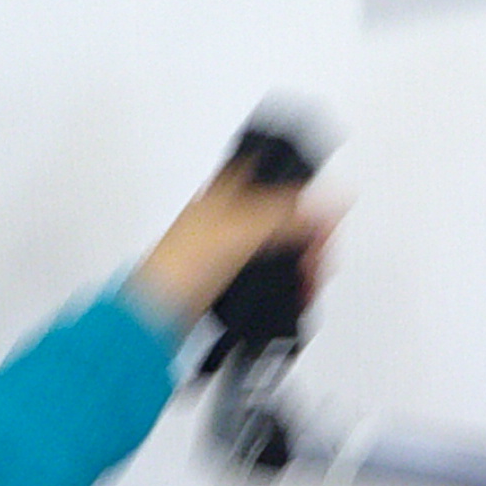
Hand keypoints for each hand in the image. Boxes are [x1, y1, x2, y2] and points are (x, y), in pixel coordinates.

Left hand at [128, 160, 332, 327]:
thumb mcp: (244, 231)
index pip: (277, 174)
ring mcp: (230, 245)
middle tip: (319, 256)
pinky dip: (288, 279)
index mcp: (229, 191)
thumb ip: (288, 216)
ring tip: (311, 278)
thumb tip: (331, 201)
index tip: (324, 211)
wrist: (155, 311)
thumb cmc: (181, 266)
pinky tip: (296, 290)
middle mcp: (230, 214)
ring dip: (302, 260)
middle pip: (286, 214)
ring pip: (281, 244)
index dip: (305, 188)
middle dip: (311, 234)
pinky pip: (270, 271)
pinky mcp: (230, 275)